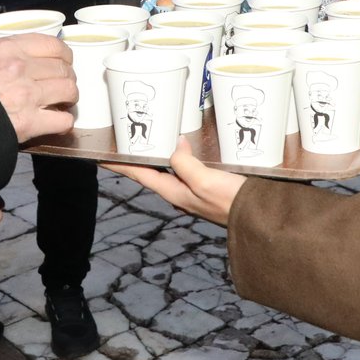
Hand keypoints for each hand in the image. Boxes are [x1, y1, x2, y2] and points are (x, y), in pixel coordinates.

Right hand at [0, 34, 76, 141]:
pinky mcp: (30, 122)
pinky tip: (56, 122)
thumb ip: (7, 55)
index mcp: (9, 48)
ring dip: (69, 98)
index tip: (65, 62)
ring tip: (62, 103)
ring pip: (69, 91)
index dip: (65, 55)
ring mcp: (28, 95)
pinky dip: (63, 123)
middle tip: (63, 86)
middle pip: (64, 69)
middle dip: (68, 78)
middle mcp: (22, 68)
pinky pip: (63, 120)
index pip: (54, 44)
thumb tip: (29, 59)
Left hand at [105, 139, 246, 226]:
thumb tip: (174, 146)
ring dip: (157, 157)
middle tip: (125, 143)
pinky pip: (186, 169)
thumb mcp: (204, 181)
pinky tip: (185, 149)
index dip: (120, 166)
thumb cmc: (231, 201)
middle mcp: (180, 193)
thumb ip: (184, 164)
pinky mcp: (208, 188)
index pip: (140, 175)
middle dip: (136, 159)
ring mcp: (194, 192)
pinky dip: (179, 157)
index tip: (101, 157)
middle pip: (151, 173)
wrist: (259, 217)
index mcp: (174, 192)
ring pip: (168, 171)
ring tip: (149, 142)